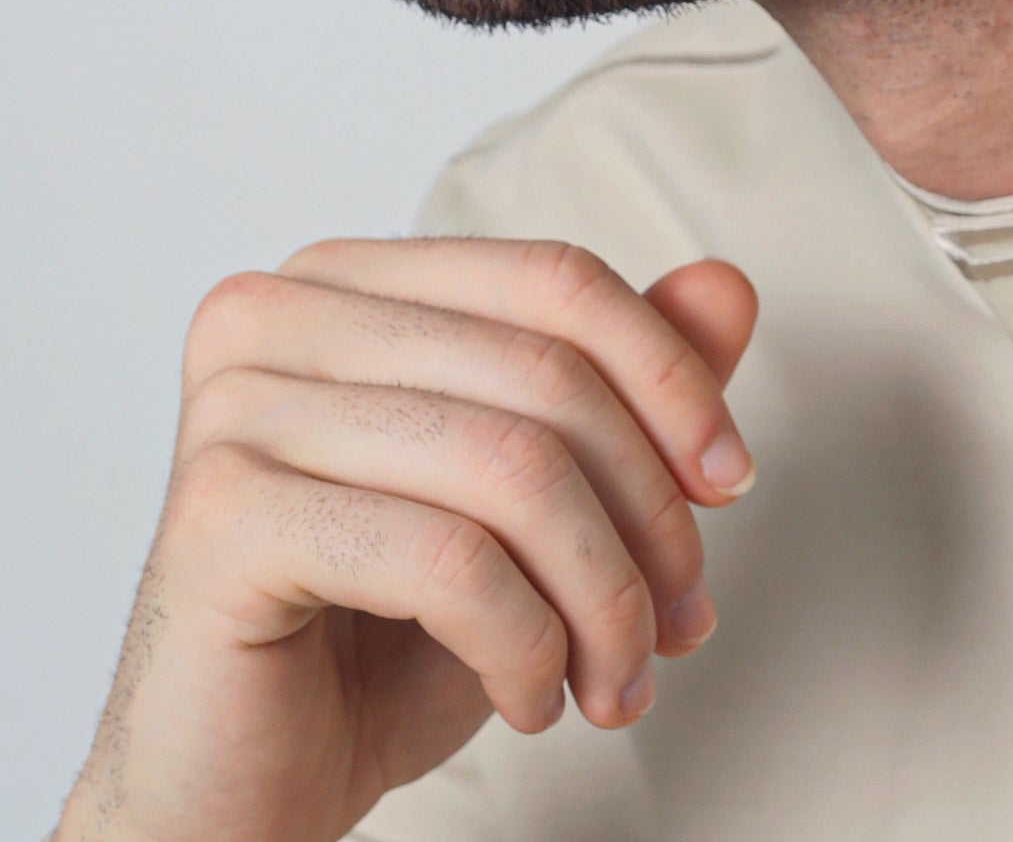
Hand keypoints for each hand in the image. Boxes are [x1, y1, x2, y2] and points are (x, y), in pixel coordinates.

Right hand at [57, 238, 758, 841]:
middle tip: (682, 626)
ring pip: (513, 468)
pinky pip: (449, 560)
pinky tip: (530, 699)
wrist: (231, 800)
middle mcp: (277, 314)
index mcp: (345, 279)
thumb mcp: (526, 509)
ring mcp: (239, 408)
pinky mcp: (225, 516)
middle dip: (649, 514)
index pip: (555, 280)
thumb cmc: (375, 646)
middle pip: (546, 375)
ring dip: (603, 598)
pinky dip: (525, 643)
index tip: (731, 483)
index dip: (670, 378)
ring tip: (615, 683)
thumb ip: (618, 390)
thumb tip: (726, 286)